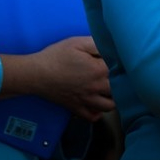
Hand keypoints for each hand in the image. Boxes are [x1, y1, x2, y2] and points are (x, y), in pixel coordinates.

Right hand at [0, 36, 114, 120]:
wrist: (36, 74)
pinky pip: (93, 116)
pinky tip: (97, 103)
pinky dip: (98, 112)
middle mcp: (96, 87)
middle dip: (123, 83)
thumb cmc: (56, 56)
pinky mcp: (76, 108)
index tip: (124, 61)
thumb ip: (97, 43)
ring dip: (113, 99)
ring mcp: (86, 100)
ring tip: (111, 90)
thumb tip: (112, 47)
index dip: (123, 64)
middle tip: (122, 76)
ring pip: (110, 106)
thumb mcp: (78, 42)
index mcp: (99, 70)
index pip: (121, 69)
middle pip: (120, 90)